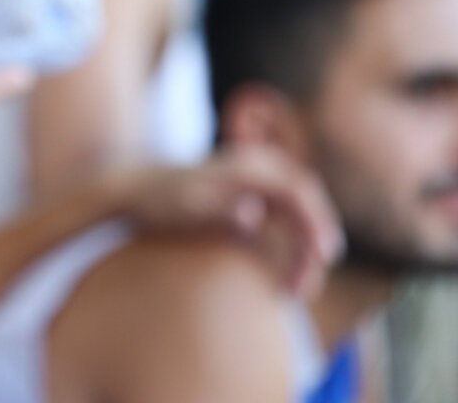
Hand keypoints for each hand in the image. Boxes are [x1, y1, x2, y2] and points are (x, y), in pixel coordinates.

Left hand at [106, 143, 344, 296]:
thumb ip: (221, 208)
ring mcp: (252, 181)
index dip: (315, 222)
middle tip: (306, 287)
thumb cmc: (159, 199)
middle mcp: (254, 168)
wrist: (134, 189)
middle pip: (304, 202)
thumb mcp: (185, 205)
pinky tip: (280, 278)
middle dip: (313, 243)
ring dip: (301, 250)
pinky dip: (287, 247)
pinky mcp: (246, 196)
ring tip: (293, 290)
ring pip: (294, 214)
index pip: (296, 191)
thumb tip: (255, 214)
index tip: (323, 255)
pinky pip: (281, 219)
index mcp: (245, 167)